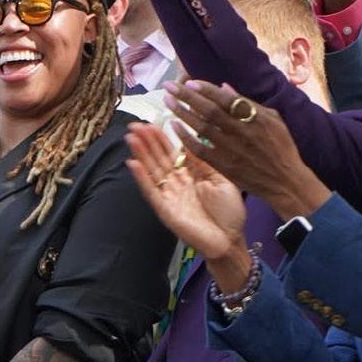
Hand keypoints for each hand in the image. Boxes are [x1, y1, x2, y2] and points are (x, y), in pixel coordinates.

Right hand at [125, 122, 245, 257]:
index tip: (153, 122)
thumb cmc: (230, 212)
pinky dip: (141, 177)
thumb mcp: (222, 180)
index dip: (162, 137)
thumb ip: (205, 162)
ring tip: (131, 137)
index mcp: (192, 174)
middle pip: (159, 158)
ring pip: (152, 170)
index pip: (173, 151)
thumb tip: (191, 141)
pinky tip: (132, 163)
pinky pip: (151, 191)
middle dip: (147, 141)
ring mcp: (169, 195)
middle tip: (135, 125)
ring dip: (140, 154)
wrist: (231, 240)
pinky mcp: (164, 209)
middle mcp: (178, 182)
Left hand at [161, 81, 329, 220]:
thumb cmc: (282, 147)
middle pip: (209, 111)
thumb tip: (225, 87)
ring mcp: (231, 150)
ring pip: (201, 128)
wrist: (285, 182)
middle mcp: (241, 132)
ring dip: (182, 113)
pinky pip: (200, 149)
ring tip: (167, 101)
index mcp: (255, 118)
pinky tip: (174, 126)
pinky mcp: (223, 165)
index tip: (190, 82)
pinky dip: (185, 137)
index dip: (207, 90)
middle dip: (187, 97)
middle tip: (169, 86)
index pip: (226, 100)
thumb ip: (249, 104)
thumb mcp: (273, 120)